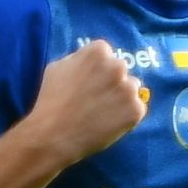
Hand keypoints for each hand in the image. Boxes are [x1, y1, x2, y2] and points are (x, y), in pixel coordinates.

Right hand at [27, 39, 151, 160]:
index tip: (89, 82)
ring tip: (102, 112)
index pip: (106, 54)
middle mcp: (117, 66)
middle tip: (96, 98)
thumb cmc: (51, 100)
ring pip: (131, 89)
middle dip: (112, 81)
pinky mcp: (136, 110)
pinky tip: (109, 123)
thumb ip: (77, 58)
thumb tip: (90, 60)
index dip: (97, 69)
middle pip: (121, 70)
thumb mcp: (57, 67)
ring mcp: (129, 89)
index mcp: (98, 51)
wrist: (53, 135)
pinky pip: (136, 109)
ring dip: (121, 98)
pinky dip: (126, 116)